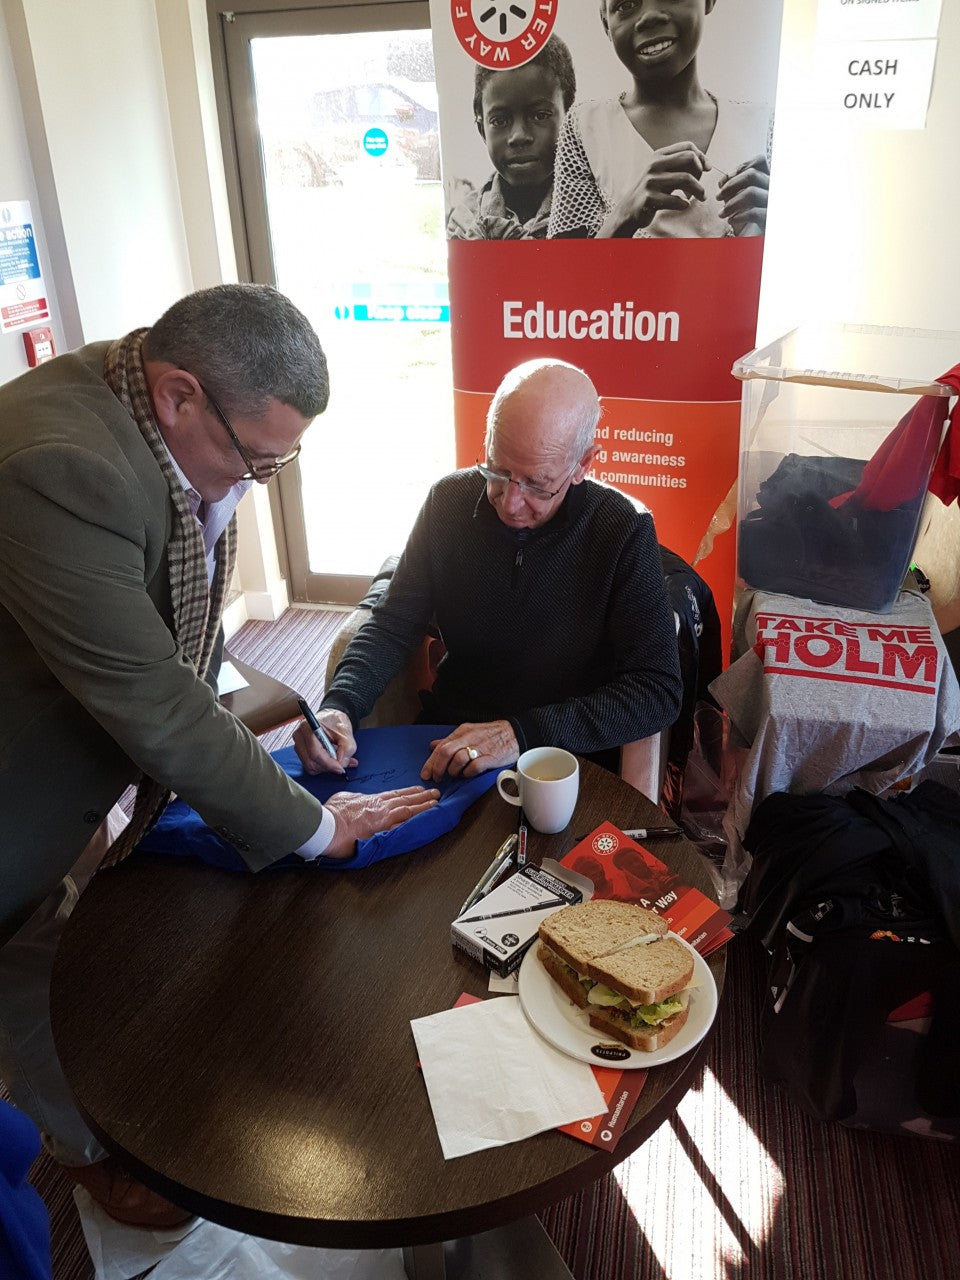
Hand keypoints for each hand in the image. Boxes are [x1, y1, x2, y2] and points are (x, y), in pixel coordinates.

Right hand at [293, 709, 356, 774]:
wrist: (332, 717)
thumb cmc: (336, 721)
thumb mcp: (347, 733)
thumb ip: (347, 748)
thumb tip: (341, 762)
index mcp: (308, 727)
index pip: (314, 752)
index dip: (328, 763)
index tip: (340, 768)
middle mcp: (299, 736)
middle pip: (311, 762)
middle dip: (328, 766)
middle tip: (342, 765)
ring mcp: (298, 745)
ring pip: (310, 766)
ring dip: (326, 767)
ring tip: (339, 761)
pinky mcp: (301, 752)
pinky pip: (310, 765)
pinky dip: (322, 767)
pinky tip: (332, 761)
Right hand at [322, 786, 440, 858]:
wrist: (327, 826)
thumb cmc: (331, 814)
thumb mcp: (343, 798)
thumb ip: (355, 798)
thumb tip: (357, 799)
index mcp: (371, 800)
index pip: (395, 794)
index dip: (409, 792)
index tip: (419, 790)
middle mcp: (380, 808)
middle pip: (406, 800)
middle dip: (422, 797)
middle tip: (436, 794)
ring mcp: (383, 821)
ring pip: (408, 811)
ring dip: (424, 807)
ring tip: (436, 804)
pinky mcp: (382, 834)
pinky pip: (403, 828)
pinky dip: (414, 824)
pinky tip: (425, 822)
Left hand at [420, 720, 518, 783]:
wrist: (514, 733)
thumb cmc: (491, 734)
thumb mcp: (468, 732)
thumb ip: (450, 740)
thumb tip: (433, 745)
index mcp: (462, 732)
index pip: (441, 746)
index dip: (431, 762)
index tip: (426, 773)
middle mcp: (469, 738)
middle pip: (446, 752)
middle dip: (438, 768)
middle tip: (437, 778)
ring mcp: (480, 748)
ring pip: (458, 760)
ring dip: (453, 771)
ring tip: (455, 775)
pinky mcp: (490, 757)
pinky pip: (474, 767)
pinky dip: (468, 773)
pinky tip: (468, 774)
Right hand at [599, 141, 708, 237]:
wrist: (628, 209)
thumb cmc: (651, 191)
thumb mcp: (663, 172)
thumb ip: (680, 166)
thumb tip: (704, 163)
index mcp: (659, 155)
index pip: (688, 147)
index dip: (702, 157)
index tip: (707, 169)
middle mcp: (654, 165)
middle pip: (689, 158)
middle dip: (700, 172)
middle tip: (701, 186)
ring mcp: (651, 181)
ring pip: (686, 178)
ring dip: (698, 190)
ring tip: (701, 197)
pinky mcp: (650, 198)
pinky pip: (676, 200)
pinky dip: (684, 204)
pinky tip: (684, 205)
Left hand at [718, 154, 768, 235]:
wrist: (754, 242)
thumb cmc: (748, 220)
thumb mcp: (739, 200)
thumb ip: (734, 187)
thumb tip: (723, 181)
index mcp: (768, 181)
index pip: (760, 161)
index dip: (740, 166)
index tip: (724, 180)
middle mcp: (774, 189)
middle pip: (752, 174)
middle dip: (730, 185)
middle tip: (718, 197)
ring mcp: (774, 203)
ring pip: (751, 192)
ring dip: (731, 202)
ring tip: (722, 213)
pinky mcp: (770, 219)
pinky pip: (754, 212)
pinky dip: (738, 215)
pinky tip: (730, 220)